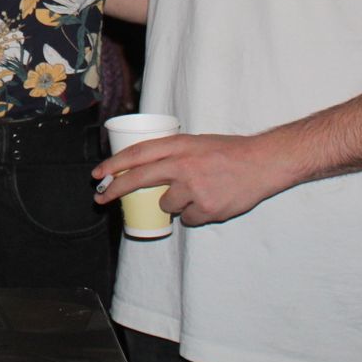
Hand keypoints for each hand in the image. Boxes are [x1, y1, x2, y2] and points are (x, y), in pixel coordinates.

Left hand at [92, 132, 293, 226]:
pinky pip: (188, 219)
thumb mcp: (196, 143)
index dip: (114, 165)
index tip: (98, 174)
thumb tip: (146, 169)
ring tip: (195, 192)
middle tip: (101, 198)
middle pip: (139, 179)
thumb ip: (173, 153)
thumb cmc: (230, 152)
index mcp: (179, 145)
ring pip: (165, 204)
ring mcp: (194, 189)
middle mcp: (182, 165)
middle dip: (116, 190)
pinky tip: (209, 202)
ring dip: (171, 204)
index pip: (137, 154)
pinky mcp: (207, 209)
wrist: (263, 163)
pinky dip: (193, 214)